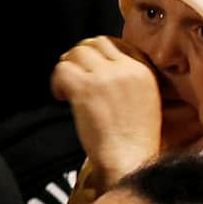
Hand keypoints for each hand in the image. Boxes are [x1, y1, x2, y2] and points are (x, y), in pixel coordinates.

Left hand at [53, 37, 162, 174]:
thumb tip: (102, 71)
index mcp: (142, 71)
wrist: (130, 160)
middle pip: (94, 43)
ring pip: (76, 53)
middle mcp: (124, 69)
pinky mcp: (84, 89)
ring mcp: (104, 77)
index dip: (97, 53)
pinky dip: (57, 81)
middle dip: (80, 54)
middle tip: (73, 73)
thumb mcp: (145, 102)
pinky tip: (61, 97)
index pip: (115, 43)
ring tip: (67, 88)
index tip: (89, 66)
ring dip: (68, 67)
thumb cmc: (135, 142)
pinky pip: (62, 70)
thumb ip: (128, 82)